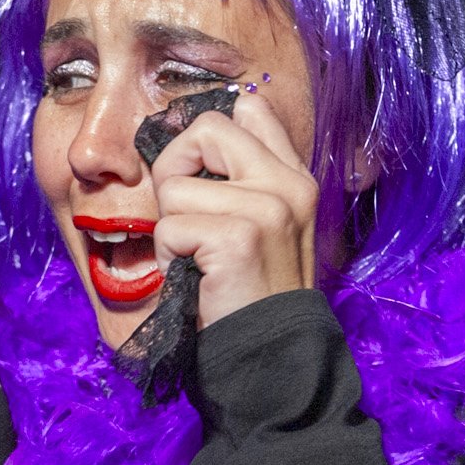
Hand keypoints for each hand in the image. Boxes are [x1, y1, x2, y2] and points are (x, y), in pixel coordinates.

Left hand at [148, 92, 317, 329]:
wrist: (274, 357)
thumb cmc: (252, 294)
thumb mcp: (265, 227)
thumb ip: (243, 179)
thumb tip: (200, 134)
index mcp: (294, 178)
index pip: (250, 107)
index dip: (206, 135)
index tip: (199, 174)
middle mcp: (287, 185)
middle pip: (206, 129)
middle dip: (175, 168)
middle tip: (184, 215)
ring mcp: (267, 208)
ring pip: (176, 186)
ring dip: (171, 227)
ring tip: (198, 258)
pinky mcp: (239, 237)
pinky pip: (170, 226)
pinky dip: (170, 255)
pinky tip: (197, 277)